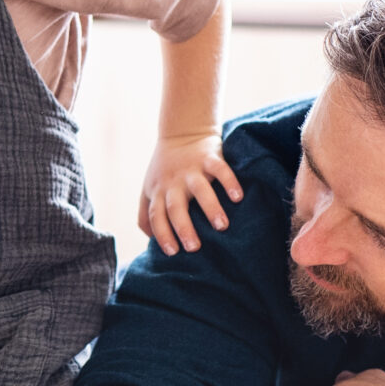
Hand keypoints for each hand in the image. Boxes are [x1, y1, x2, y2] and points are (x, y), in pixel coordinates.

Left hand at [141, 130, 242, 253]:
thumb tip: (150, 241)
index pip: (156, 215)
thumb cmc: (166, 170)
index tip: (172, 253)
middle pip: (175, 207)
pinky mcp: (209, 157)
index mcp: (158, 192)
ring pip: (200, 189)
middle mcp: (173, 183)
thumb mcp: (149, 189)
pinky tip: (238, 198)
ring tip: (221, 227)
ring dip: (210, 208)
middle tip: (194, 248)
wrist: (182, 132)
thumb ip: (145, 214)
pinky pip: (220, 169)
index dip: (162, 233)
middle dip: (183, 227)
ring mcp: (191, 170)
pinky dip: (229, 182)